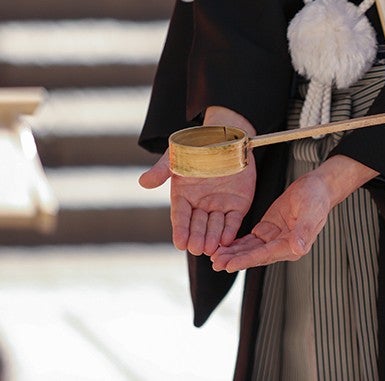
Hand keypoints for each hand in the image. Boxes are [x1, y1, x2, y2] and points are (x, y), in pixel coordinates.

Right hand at [138, 106, 256, 255]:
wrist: (225, 138)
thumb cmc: (197, 147)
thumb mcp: (176, 157)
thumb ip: (162, 171)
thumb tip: (143, 182)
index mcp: (184, 196)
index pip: (181, 217)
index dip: (181, 230)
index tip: (180, 243)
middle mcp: (201, 204)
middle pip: (198, 224)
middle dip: (197, 237)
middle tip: (196, 250)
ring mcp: (220, 205)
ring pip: (215, 225)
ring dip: (213, 238)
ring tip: (210, 249)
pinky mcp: (238, 204)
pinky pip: (234, 220)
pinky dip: (231, 230)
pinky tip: (227, 240)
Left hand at [211, 155, 377, 271]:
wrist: (317, 187)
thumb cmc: (316, 198)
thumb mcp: (311, 211)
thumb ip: (305, 231)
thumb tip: (298, 248)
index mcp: (293, 245)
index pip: (266, 254)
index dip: (247, 260)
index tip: (230, 265)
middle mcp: (283, 246)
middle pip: (255, 255)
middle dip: (235, 260)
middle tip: (216, 263)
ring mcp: (275, 239)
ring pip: (250, 250)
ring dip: (233, 254)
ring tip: (215, 257)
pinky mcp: (268, 230)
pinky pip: (250, 240)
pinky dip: (237, 244)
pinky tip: (223, 246)